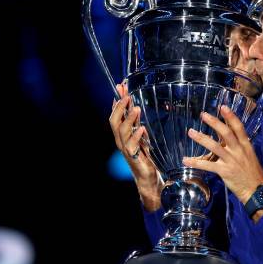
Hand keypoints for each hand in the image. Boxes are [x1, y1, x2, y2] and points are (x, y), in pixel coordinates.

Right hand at [109, 81, 162, 211]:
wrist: (148, 177)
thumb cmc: (146, 156)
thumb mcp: (142, 136)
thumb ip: (138, 123)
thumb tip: (137, 107)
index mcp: (122, 134)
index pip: (116, 114)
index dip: (117, 101)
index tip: (121, 86)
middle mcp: (121, 140)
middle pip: (114, 121)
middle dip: (119, 107)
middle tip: (127, 96)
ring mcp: (126, 149)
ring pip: (122, 132)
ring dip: (129, 119)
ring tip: (136, 109)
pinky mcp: (134, 157)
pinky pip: (132, 145)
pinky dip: (137, 136)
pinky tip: (142, 128)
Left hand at [182, 106, 262, 203]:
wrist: (257, 191)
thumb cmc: (254, 175)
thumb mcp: (250, 157)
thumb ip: (240, 147)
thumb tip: (231, 137)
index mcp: (246, 146)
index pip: (239, 128)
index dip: (231, 116)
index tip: (223, 107)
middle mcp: (239, 151)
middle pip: (226, 133)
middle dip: (214, 122)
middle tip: (203, 115)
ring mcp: (231, 161)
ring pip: (215, 146)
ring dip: (201, 138)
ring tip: (191, 132)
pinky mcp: (224, 171)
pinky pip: (208, 165)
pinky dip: (196, 162)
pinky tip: (186, 160)